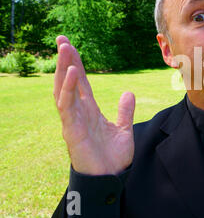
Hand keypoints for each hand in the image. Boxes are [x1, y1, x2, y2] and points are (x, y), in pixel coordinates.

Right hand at [54, 36, 134, 174]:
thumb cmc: (112, 157)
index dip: (76, 64)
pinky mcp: (71, 129)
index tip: (70, 46)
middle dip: (65, 60)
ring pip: (64, 90)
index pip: (81, 82)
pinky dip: (68, 89)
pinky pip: (67, 106)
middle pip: (69, 81)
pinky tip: (72, 73)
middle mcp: (78, 112)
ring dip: (64, 69)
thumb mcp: (123, 129)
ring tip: (65, 49)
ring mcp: (73, 120)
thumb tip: (128, 92)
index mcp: (89, 110)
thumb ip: (124, 111)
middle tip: (62, 39)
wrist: (110, 178)